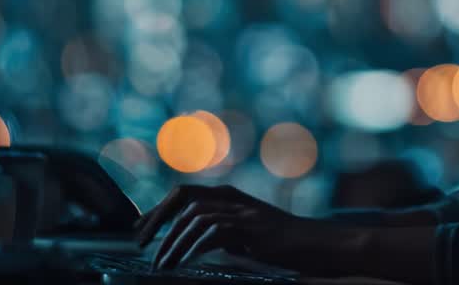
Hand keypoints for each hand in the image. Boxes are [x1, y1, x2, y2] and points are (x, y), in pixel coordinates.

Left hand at [133, 184, 355, 272]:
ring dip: (172, 241)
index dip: (158, 209)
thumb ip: (222, 232)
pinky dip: (193, 247)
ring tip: (161, 264)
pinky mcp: (251, 228)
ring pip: (193, 216)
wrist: (319, 245)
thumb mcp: (247, 234)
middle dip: (157, 219)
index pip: (183, 194)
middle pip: (182, 197)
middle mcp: (232, 197)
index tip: (139, 230)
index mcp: (229, 196)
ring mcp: (242, 211)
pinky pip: (212, 232)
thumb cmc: (285, 244)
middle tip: (141, 244)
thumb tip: (193, 244)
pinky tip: (184, 263)